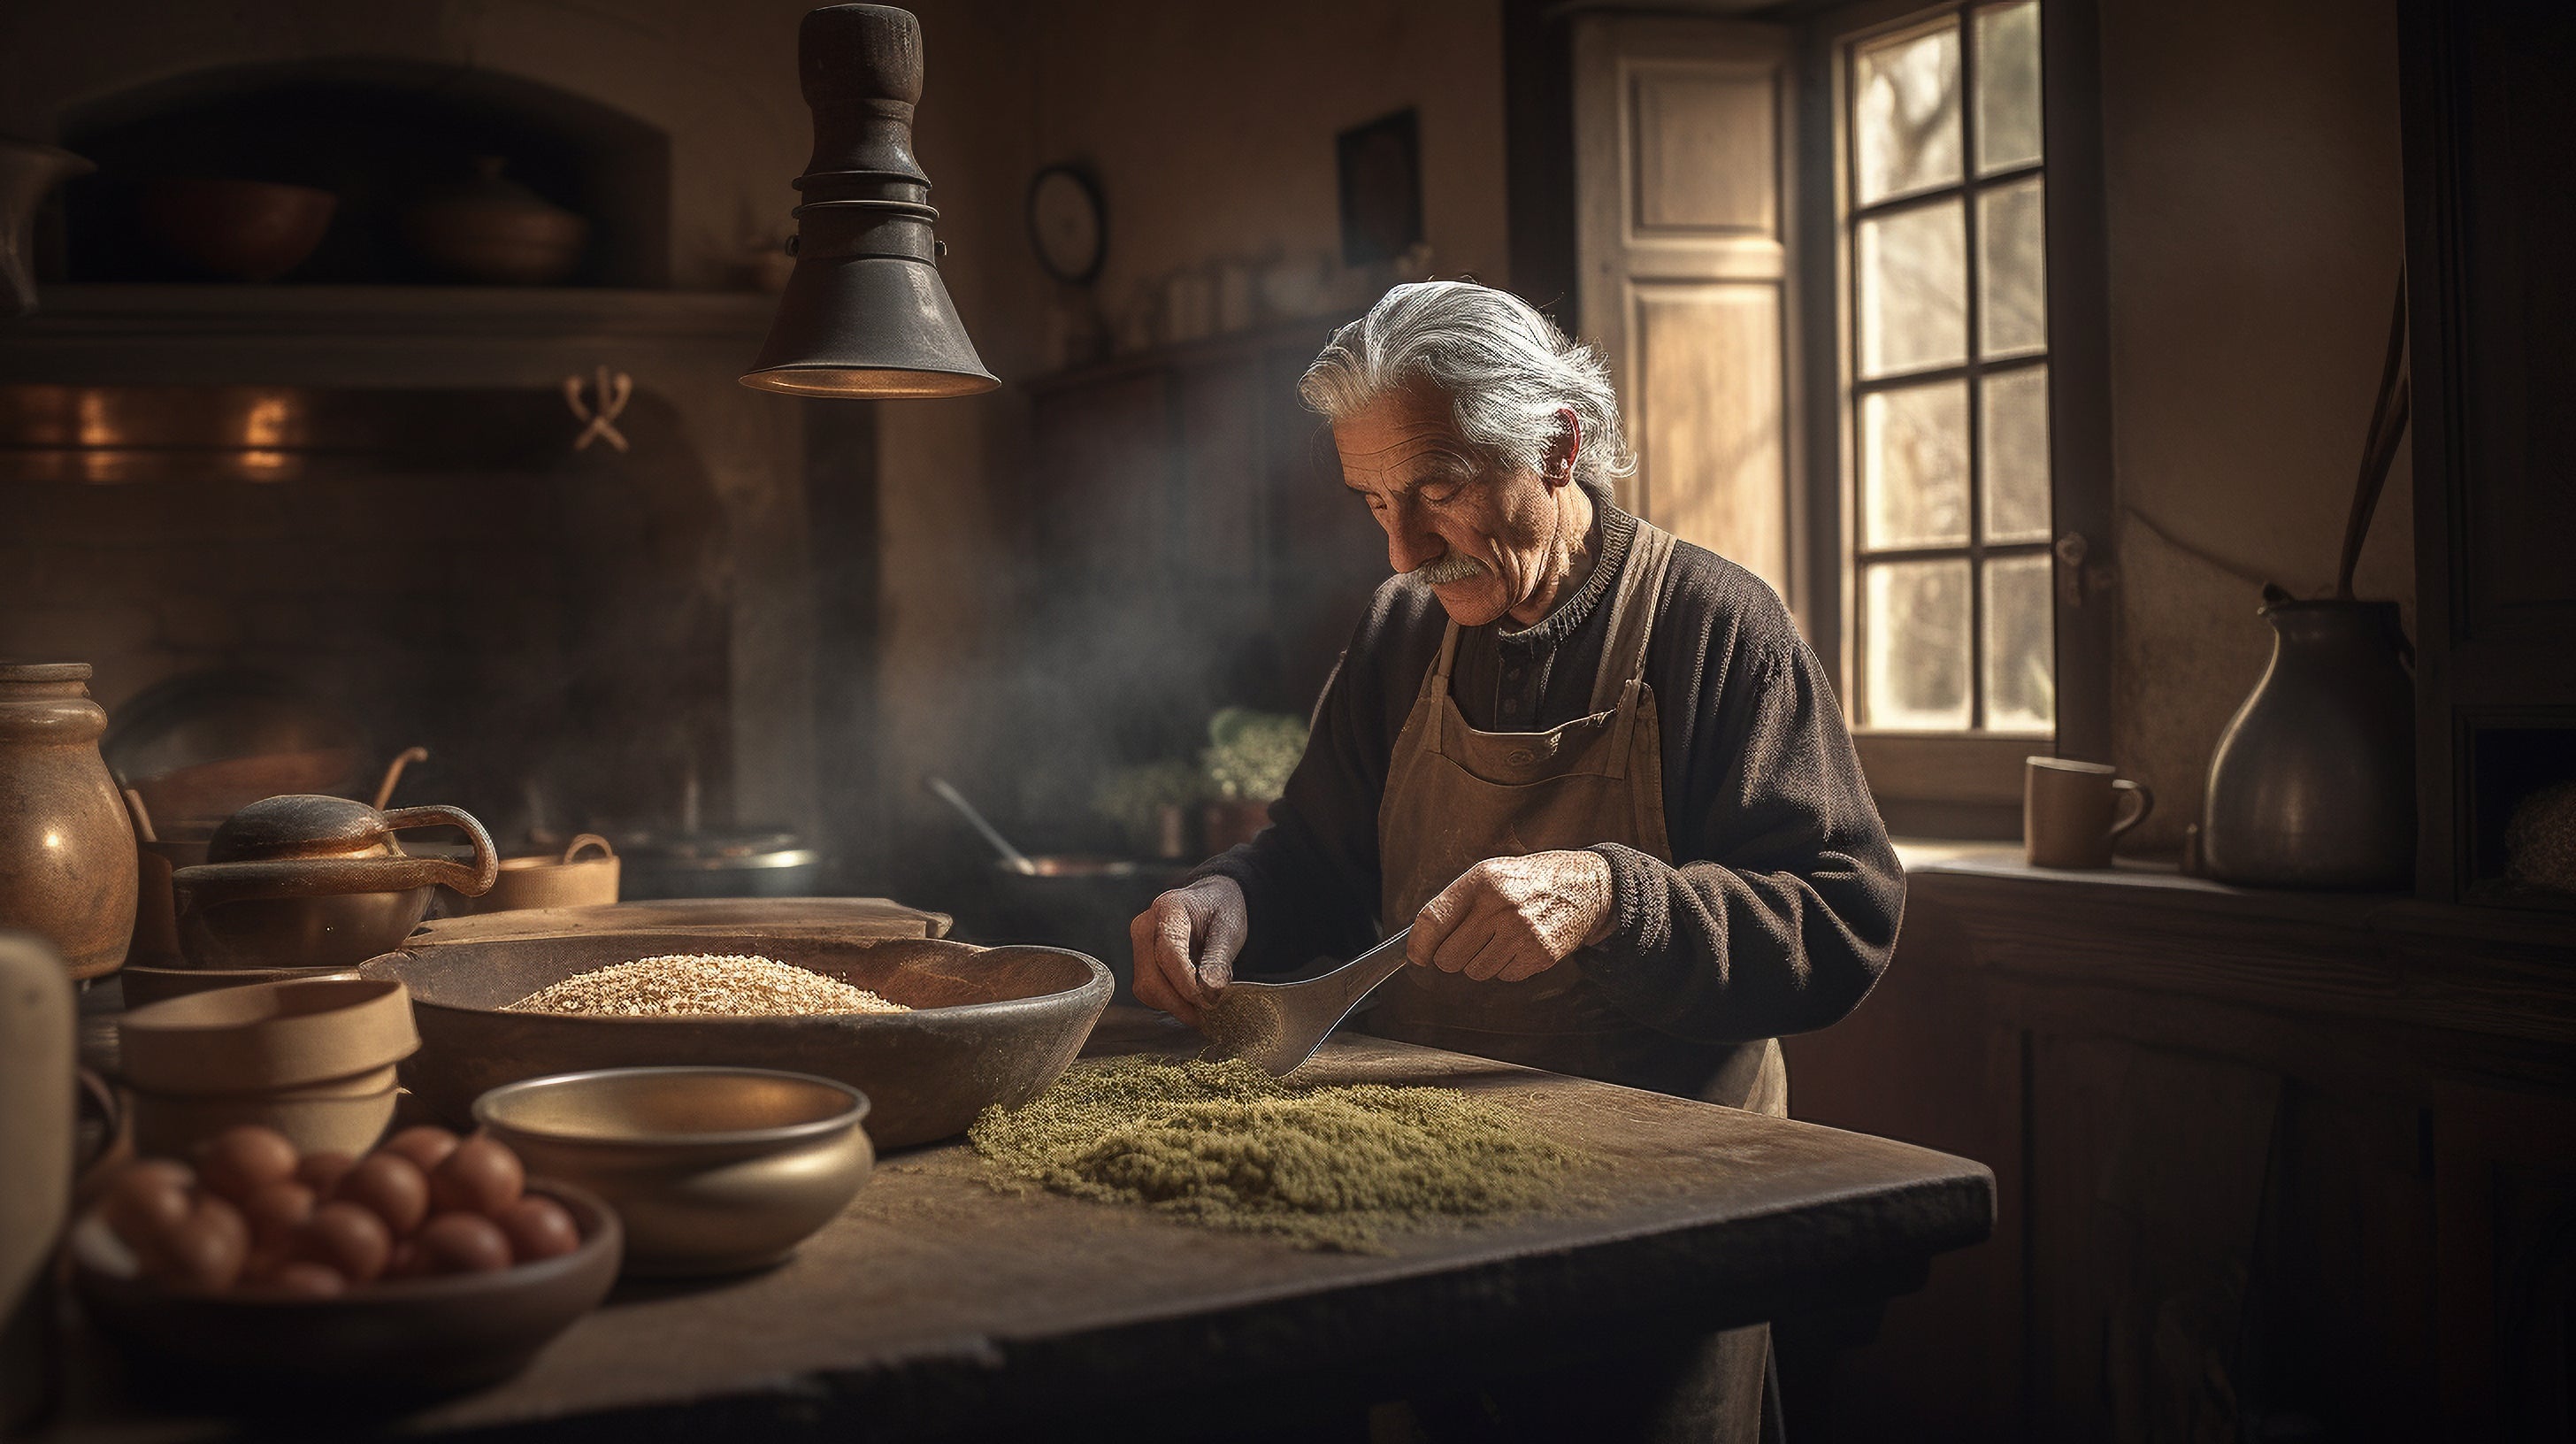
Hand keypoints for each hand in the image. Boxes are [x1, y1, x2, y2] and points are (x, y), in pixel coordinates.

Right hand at [1128, 877, 1247, 1027]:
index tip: (1208, 1002)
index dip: (1187, 984)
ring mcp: (1138, 943)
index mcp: (1168, 909)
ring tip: (1201, 1007)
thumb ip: (1219, 958)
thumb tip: (1210, 989)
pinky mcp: (1138, 960)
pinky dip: (1167, 1001)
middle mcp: (1145, 925)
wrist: (1209, 900)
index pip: (1169, 954)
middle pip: (1151, 977)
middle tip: (1207, 1013)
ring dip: (1173, 1004)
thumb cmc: (1220, 910)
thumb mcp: (1230, 928)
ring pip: (1146, 987)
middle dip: (1179, 1002)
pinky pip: (1146, 990)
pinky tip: (1189, 998)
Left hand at [1408, 850, 1615, 982]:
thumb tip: (1422, 941)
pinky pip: (1504, 977)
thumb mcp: (1491, 874)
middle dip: (1452, 957)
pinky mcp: (1541, 954)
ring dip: (1482, 962)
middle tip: (1470, 943)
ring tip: (1501, 939)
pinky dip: (1507, 967)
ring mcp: (1522, 932)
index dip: (1418, 945)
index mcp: (1482, 881)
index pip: (1433, 919)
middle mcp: (1500, 906)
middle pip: (1449, 957)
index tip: (1416, 956)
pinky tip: (1521, 945)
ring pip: (1475, 971)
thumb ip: (1457, 903)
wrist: (1586, 885)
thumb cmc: (1529, 881)